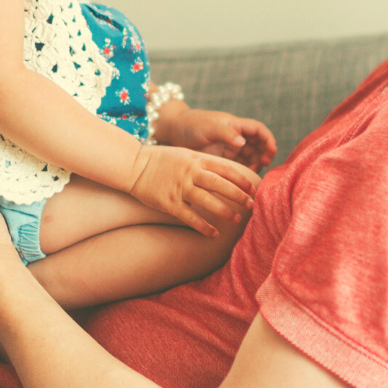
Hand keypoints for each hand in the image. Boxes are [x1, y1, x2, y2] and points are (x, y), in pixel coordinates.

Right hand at [128, 144, 261, 237]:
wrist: (134, 165)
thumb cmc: (162, 160)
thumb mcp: (185, 154)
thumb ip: (203, 162)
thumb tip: (225, 172)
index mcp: (196, 159)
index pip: (224, 168)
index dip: (241, 178)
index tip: (253, 187)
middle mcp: (190, 172)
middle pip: (220, 184)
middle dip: (238, 195)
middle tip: (251, 204)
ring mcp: (179, 187)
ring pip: (207, 200)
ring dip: (224, 211)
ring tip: (237, 219)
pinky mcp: (169, 202)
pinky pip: (190, 217)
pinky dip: (203, 226)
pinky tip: (214, 233)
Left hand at [162, 109, 276, 171]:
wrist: (174, 131)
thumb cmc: (192, 124)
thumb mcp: (210, 127)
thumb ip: (227, 133)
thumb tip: (243, 143)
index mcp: (235, 125)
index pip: (259, 130)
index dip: (268, 139)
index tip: (271, 151)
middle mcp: (235, 136)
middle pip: (258, 145)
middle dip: (264, 155)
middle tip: (262, 166)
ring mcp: (229, 148)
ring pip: (250, 157)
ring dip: (255, 165)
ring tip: (252, 176)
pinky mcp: (222, 160)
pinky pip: (237, 166)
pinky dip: (243, 173)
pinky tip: (241, 181)